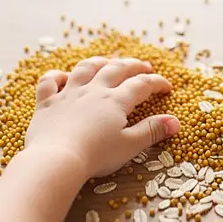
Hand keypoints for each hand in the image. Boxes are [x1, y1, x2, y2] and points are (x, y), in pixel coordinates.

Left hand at [24, 56, 180, 178]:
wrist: (56, 159)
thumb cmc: (95, 156)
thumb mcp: (129, 146)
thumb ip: (151, 131)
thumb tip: (176, 121)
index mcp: (115, 100)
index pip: (141, 85)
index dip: (156, 83)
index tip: (166, 86)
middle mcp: (93, 91)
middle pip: (116, 69)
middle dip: (133, 65)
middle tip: (144, 66)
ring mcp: (68, 94)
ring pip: (85, 68)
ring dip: (99, 62)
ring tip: (108, 62)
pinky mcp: (46, 103)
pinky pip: (50, 82)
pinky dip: (56, 76)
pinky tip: (62, 77)